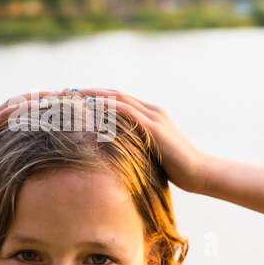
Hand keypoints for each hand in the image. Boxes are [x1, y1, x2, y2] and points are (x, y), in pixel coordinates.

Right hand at [0, 92, 53, 192]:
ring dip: (39, 99)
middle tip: (70, 94)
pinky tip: (38, 104)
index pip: (20, 112)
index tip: (63, 106)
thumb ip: (0, 162)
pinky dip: (22, 109)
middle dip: (46, 98)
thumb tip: (20, 171)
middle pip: (22, 102)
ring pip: (16, 104)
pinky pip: (4, 116)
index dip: (41, 106)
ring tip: (62, 95)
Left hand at [77, 88, 215, 193]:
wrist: (199, 172)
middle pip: (113, 94)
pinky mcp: (155, 128)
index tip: (70, 98)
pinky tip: (91, 106)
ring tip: (71, 95)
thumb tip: (111, 154)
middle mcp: (150, 110)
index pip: (116, 99)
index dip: (93, 96)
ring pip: (118, 99)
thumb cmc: (175, 168)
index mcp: (148, 115)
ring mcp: (153, 117)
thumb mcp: (148, 153)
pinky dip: (108, 107)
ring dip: (93, 95)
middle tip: (63, 92)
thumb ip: (133, 146)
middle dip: (87, 92)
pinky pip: (128, 112)